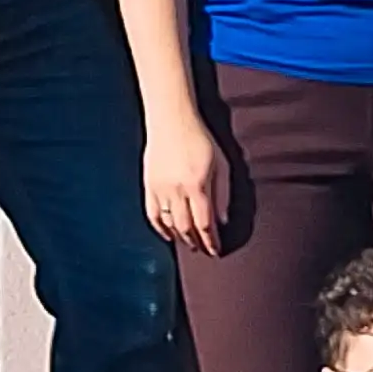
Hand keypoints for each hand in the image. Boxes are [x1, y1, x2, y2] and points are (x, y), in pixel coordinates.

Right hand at [138, 117, 235, 249]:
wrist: (171, 120)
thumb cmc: (200, 139)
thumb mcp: (221, 164)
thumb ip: (223, 194)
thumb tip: (223, 221)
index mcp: (198, 186)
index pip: (205, 224)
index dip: (211, 241)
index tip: (216, 251)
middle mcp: (177, 191)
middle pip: (187, 228)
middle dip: (196, 242)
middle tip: (203, 250)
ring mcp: (160, 189)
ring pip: (169, 224)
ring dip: (180, 237)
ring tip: (189, 244)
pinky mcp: (148, 185)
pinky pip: (152, 214)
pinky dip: (160, 228)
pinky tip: (168, 235)